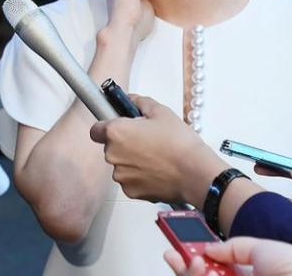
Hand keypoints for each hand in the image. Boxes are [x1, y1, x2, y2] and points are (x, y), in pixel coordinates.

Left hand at [89, 95, 222, 204]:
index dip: (107, 126)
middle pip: (111, 147)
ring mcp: (121, 175)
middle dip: (125, 143)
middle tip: (146, 140)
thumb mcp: (161, 112)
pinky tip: (157, 170)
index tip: (118, 126)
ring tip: (156, 156)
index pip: (96, 129)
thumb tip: (131, 100)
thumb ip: (140, 102)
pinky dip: (140, 176)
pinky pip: (131, 180)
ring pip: (122, 164)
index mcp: (116, 133)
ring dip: (133, 161)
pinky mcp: (131, 191)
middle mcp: (113, 155)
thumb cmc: (180, 144)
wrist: (196, 174)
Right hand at [164, 237, 291, 275]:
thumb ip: (235, 246)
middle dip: (186, 265)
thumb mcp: (266, 247)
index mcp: (254, 273)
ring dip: (189, 272)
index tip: (182, 245)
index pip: (218, 266)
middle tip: (174, 253)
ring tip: (190, 261)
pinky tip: (198, 269)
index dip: (198, 255)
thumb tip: (210, 247)